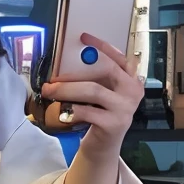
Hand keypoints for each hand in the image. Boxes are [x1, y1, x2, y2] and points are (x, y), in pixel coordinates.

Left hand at [39, 33, 142, 158]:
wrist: (104, 146)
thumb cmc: (100, 114)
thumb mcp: (102, 93)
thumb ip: (95, 77)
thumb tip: (68, 62)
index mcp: (131, 79)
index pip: (118, 57)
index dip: (102, 46)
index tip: (84, 37)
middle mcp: (133, 91)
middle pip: (105, 70)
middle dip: (75, 72)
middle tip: (53, 78)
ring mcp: (125, 108)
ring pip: (93, 90)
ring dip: (67, 89)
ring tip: (50, 91)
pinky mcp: (115, 123)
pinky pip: (88, 110)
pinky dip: (72, 109)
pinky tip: (64, 111)